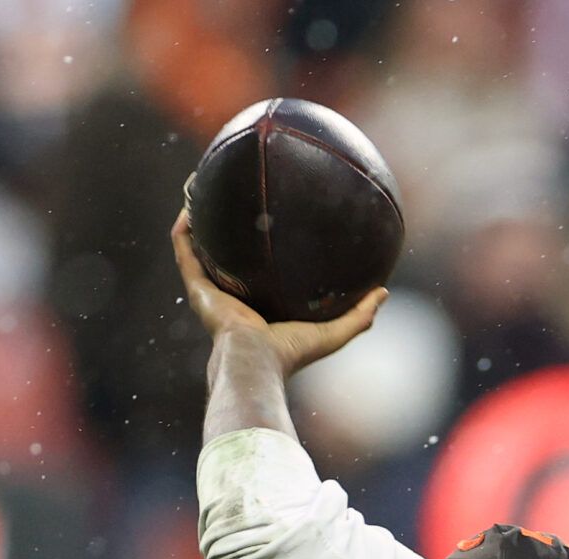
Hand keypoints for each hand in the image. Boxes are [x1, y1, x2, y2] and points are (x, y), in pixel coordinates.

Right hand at [170, 205, 385, 378]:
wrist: (256, 360)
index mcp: (258, 307)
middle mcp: (230, 297)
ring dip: (198, 219)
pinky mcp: (196, 287)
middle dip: (226, 229)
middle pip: (225, 257)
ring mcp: (210, 291)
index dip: (262, 252)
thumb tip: (384, 292)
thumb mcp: (334, 332)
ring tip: (202, 187)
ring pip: (198, 248)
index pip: (258, 275)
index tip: (272, 224)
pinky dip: (185, 226)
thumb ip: (360, 314)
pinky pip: (184, 249)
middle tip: (235, 198)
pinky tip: (192, 199)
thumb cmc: (292, 352)